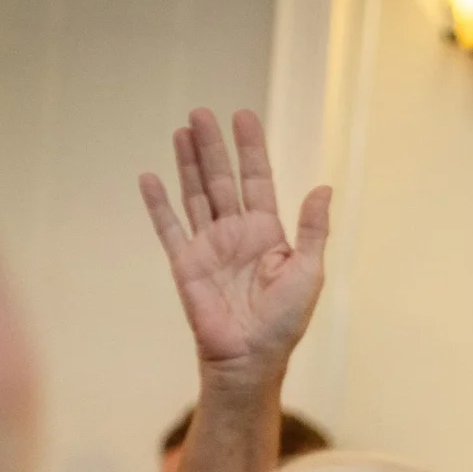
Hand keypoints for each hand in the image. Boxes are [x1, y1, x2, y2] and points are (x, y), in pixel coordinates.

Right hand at [138, 109, 328, 376]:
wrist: (250, 358)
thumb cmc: (284, 322)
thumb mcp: (309, 272)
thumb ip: (313, 229)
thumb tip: (323, 187)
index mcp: (268, 234)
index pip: (257, 180)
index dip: (251, 149)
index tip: (243, 116)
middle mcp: (236, 234)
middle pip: (222, 180)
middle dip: (213, 146)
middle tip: (201, 113)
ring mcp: (209, 246)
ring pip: (196, 194)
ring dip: (188, 163)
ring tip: (181, 130)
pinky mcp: (185, 263)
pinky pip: (169, 227)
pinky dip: (158, 204)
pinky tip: (149, 177)